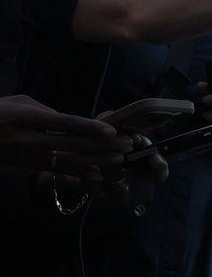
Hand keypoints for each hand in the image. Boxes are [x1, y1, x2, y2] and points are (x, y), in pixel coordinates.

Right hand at [1, 95, 122, 169]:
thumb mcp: (20, 102)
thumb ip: (47, 111)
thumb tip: (73, 122)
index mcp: (26, 117)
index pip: (63, 123)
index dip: (88, 128)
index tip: (110, 131)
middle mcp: (27, 139)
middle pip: (70, 144)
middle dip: (101, 146)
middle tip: (126, 145)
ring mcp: (27, 155)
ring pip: (67, 161)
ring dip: (96, 161)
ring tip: (118, 159)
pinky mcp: (26, 165)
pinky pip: (56, 170)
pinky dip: (79, 173)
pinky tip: (98, 174)